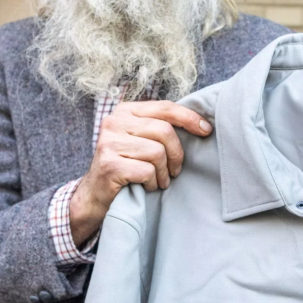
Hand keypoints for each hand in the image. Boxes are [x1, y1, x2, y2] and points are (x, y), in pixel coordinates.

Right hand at [69, 100, 212, 246]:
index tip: (207, 130)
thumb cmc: (126, 165)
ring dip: (163, 172)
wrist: (94, 195)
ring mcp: (109, 142)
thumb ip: (159, 127)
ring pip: (157, 153)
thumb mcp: (140, 139)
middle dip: (176, 154)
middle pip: (164, 131)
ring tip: (159, 181)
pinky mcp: (109, 165)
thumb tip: (201, 123)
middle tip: (175, 170)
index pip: (165, 107)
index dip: (189, 118)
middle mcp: (114, 121)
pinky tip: (147, 186)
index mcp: (125, 110)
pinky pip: (147, 171)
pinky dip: (152, 182)